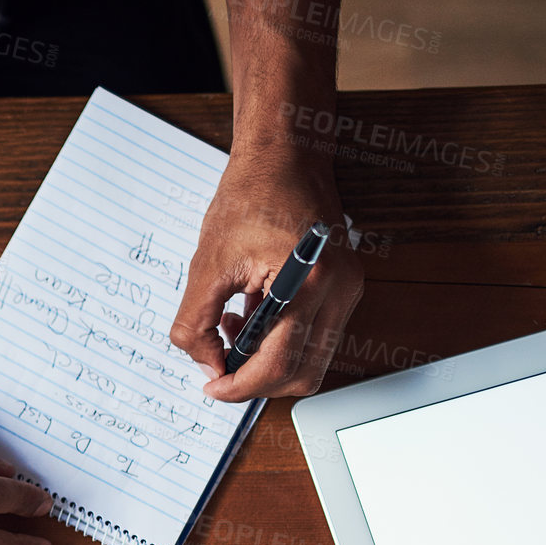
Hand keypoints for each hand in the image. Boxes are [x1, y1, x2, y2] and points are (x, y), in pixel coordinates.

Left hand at [169, 151, 364, 399]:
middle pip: (303, 374)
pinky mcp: (343, 289)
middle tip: (219, 368)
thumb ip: (197, 324)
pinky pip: (315, 337)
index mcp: (309, 281)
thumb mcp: (206, 265)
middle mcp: (340, 291)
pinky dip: (280, 341)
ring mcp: (347, 291)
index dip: (241, 387)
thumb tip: (206, 366)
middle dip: (257, 381)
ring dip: (267, 361)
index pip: (280, 364)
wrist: (284, 157)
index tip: (213, 387)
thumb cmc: (251, 196)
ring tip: (232, 329)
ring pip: (311, 361)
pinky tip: (250, 315)